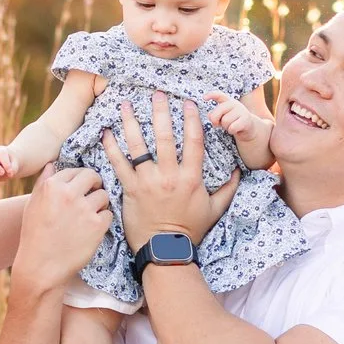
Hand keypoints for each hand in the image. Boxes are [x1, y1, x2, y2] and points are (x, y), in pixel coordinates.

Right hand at [13, 166, 110, 287]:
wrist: (41, 266)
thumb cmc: (35, 235)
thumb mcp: (33, 205)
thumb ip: (44, 182)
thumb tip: (52, 164)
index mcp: (52, 186)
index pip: (74, 170)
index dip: (79, 179)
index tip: (80, 188)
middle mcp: (68, 194)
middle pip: (93, 176)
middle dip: (94, 184)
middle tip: (92, 195)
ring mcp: (84, 209)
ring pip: (103, 195)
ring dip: (100, 203)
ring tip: (90, 215)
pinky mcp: (97, 225)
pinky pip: (109, 214)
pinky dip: (103, 220)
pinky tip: (93, 228)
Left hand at [105, 92, 237, 247]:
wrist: (166, 250)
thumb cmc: (190, 230)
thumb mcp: (214, 209)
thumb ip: (227, 189)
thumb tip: (238, 172)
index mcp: (191, 178)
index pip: (193, 141)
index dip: (191, 119)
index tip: (188, 102)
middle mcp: (169, 176)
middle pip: (164, 137)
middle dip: (160, 111)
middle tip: (156, 93)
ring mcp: (148, 182)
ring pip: (138, 146)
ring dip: (131, 122)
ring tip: (125, 104)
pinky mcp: (130, 190)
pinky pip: (119, 164)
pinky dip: (111, 147)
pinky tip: (106, 132)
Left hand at [204, 92, 273, 163]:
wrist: (248, 128)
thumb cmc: (232, 121)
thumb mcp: (222, 117)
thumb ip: (214, 115)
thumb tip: (210, 115)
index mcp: (227, 101)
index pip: (219, 95)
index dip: (211, 95)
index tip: (204, 98)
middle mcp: (234, 104)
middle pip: (217, 112)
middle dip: (215, 120)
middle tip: (219, 124)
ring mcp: (241, 110)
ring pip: (225, 121)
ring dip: (226, 127)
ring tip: (230, 125)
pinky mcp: (246, 119)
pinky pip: (232, 127)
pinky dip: (231, 131)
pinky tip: (235, 129)